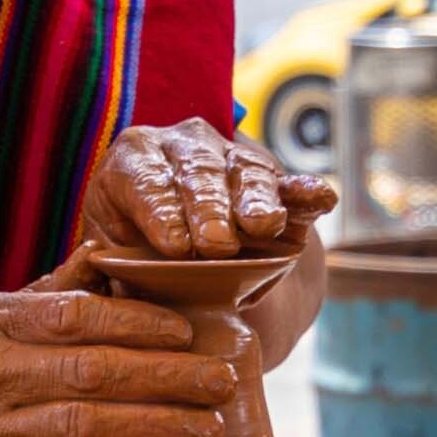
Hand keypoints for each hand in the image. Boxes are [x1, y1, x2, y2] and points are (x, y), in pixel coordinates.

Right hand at [0, 274, 236, 436]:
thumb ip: (33, 298)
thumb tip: (102, 259)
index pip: (79, 315)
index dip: (143, 321)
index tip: (193, 329)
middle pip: (98, 370)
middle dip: (171, 373)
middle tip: (228, 377)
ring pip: (88, 430)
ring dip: (156, 429)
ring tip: (208, 430)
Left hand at [83, 117, 335, 258]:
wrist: (177, 259)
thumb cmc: (132, 254)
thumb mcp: (114, 257)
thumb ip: (116, 268)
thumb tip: (117, 290)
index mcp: (134, 159)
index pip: (145, 180)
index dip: (160, 211)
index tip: (174, 246)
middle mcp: (184, 147)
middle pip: (198, 172)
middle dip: (208, 208)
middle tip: (215, 245)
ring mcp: (232, 160)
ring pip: (247, 172)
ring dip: (255, 201)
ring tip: (262, 227)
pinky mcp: (275, 183)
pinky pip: (293, 185)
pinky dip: (308, 193)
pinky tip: (322, 199)